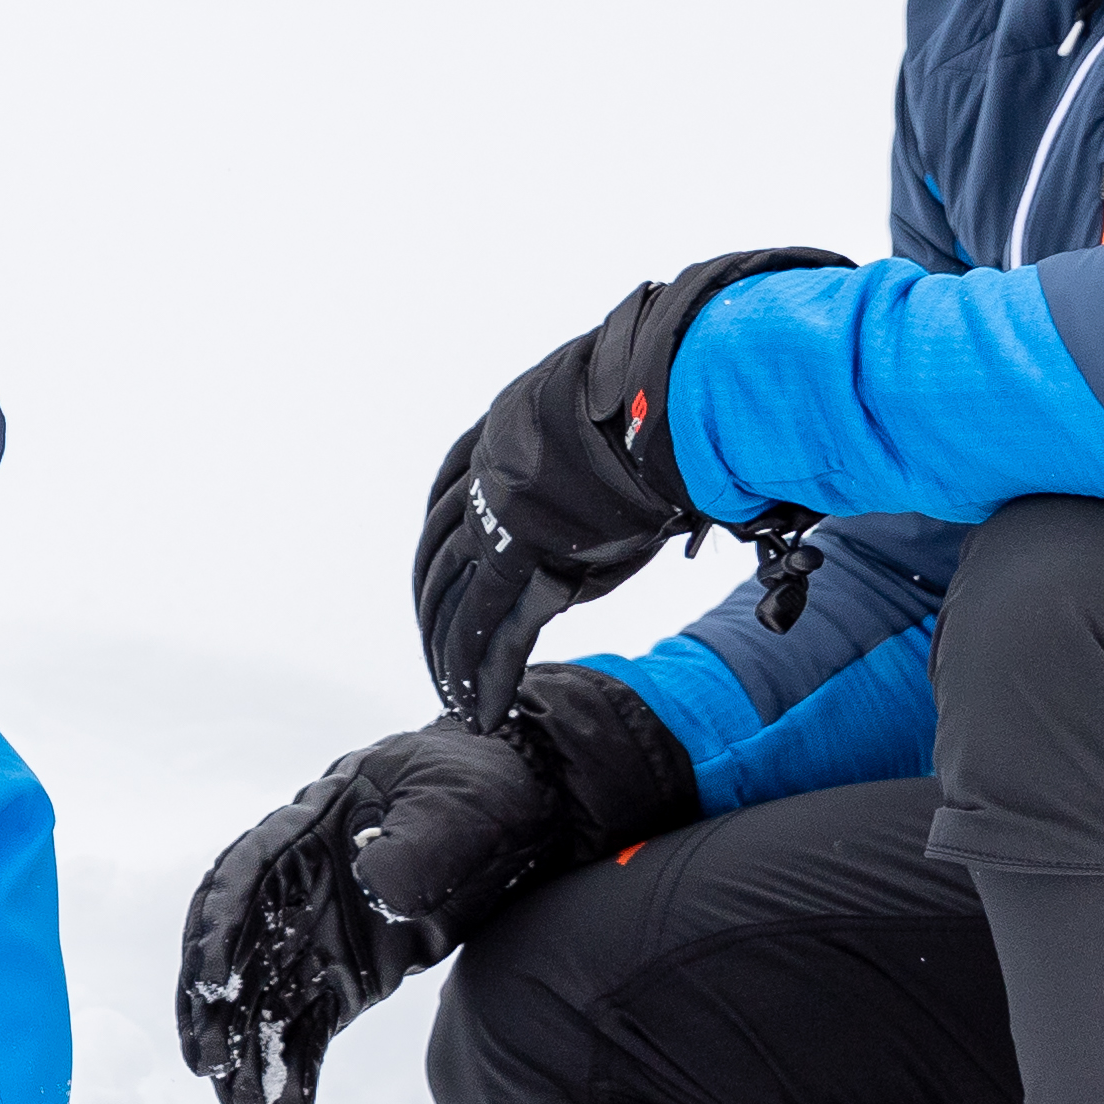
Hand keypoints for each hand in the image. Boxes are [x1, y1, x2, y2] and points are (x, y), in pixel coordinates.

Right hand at [175, 668, 690, 1103]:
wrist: (525, 808)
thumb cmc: (480, 788)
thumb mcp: (458, 804)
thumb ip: (417, 842)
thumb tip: (374, 884)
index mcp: (310, 829)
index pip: (246, 878)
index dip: (220, 928)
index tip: (212, 981)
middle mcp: (302, 887)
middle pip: (243, 948)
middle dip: (219, 1007)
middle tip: (208, 1063)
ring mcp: (326, 932)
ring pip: (271, 995)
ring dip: (251, 1049)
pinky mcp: (355, 972)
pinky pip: (315, 1022)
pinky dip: (298, 1064)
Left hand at [404, 248, 846, 726]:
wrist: (667, 398)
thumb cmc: (658, 408)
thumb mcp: (603, 435)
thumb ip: (579, 481)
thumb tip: (590, 518)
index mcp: (495, 436)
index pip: (450, 501)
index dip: (449, 546)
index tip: (447, 575)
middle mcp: (482, 474)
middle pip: (440, 552)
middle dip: (437, 603)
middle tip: (437, 644)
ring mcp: (495, 514)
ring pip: (453, 596)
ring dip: (448, 648)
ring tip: (452, 690)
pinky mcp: (518, 557)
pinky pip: (485, 625)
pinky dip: (478, 669)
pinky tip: (477, 705)